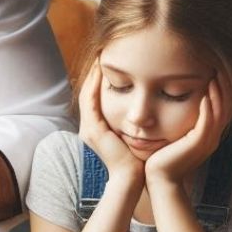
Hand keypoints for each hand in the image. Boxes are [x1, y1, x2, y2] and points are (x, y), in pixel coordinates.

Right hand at [78, 61, 143, 188]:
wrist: (131, 177)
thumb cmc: (137, 160)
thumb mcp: (132, 137)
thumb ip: (132, 125)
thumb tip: (144, 113)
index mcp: (95, 129)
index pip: (94, 99)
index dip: (98, 81)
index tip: (105, 63)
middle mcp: (87, 127)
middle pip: (87, 93)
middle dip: (93, 74)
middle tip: (100, 54)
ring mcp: (88, 128)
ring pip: (86, 94)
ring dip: (92, 76)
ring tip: (99, 58)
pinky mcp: (93, 129)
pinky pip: (91, 101)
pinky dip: (95, 85)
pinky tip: (101, 71)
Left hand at [145, 76, 228, 189]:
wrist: (159, 179)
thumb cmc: (162, 157)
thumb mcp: (174, 136)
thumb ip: (180, 123)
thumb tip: (171, 105)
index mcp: (208, 134)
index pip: (220, 107)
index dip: (221, 89)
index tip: (215, 71)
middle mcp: (212, 137)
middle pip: (225, 106)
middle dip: (223, 86)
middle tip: (219, 67)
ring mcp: (207, 141)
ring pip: (219, 112)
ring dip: (218, 93)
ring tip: (215, 75)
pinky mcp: (198, 144)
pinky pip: (207, 122)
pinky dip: (208, 108)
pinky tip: (206, 94)